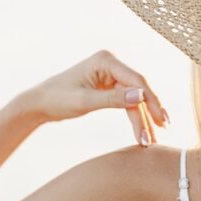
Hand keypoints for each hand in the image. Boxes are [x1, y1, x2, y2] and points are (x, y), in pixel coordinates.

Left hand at [24, 50, 168, 145]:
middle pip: (139, 90)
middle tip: (161, 132)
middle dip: (150, 112)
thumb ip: (113, 99)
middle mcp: (111, 64)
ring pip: (135, 98)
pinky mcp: (109, 86)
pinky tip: (144, 131)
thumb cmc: (57, 99)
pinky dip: (135, 116)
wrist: (39, 103)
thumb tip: (142, 96)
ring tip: (152, 139)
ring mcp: (111, 74)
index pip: (137, 80)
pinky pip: (128, 102)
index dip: (151, 101)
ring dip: (144, 118)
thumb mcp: (84, 102)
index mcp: (106, 60)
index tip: (160, 121)